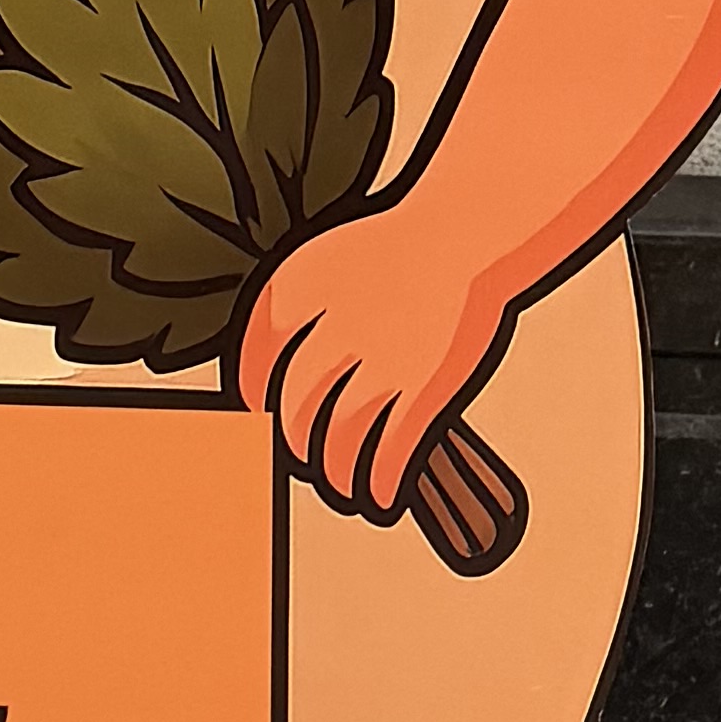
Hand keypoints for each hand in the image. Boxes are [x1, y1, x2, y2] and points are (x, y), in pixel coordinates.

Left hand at [241, 200, 504, 521]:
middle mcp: (329, 331)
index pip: (253, 370)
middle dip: (299, 447)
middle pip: (296, 414)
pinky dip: (380, 482)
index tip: (259, 419)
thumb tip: (268, 380)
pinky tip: (380, 494)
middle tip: (306, 460)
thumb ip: (290, 313)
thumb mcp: (322, 261)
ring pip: (341, 444)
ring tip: (344, 488)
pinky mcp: (425, 388)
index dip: (255, 404)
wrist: (467, 226)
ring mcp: (379, 362)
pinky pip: (390, 453)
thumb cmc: (396, 244)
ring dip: (339, 477)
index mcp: (293, 295)